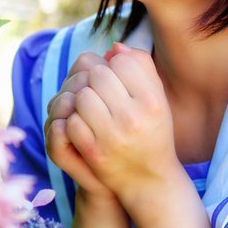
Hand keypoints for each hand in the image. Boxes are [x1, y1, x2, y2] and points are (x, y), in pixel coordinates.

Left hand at [58, 44, 182, 209]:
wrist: (149, 180)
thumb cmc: (152, 131)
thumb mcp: (156, 99)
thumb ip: (140, 67)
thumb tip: (113, 47)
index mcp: (153, 101)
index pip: (122, 62)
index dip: (114, 65)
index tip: (116, 76)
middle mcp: (135, 118)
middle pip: (98, 75)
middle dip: (95, 79)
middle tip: (99, 90)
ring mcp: (113, 137)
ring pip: (82, 96)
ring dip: (82, 99)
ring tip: (91, 107)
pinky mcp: (94, 153)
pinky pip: (71, 122)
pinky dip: (73, 121)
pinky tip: (84, 125)